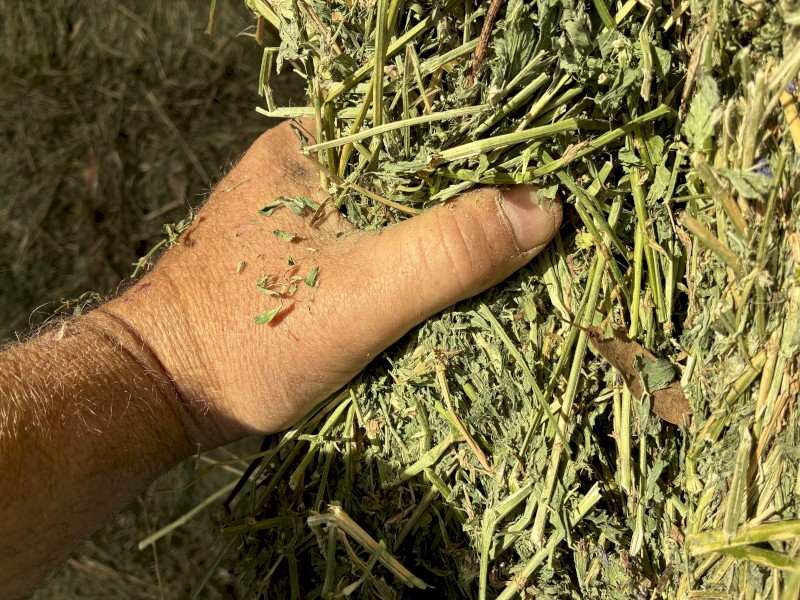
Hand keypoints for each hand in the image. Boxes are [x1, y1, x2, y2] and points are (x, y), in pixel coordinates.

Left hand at [101, 121, 561, 447]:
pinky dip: (417, 251)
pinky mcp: (305, 246)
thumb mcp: (361, 298)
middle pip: (420, 161)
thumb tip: (543, 209)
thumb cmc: (251, 341)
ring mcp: (307, 203)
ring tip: (507, 253)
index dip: (493, 149)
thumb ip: (447, 253)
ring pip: (402, 200)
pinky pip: (379, 232)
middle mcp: (312, 160)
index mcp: (319, 142)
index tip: (546, 181)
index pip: (429, 121)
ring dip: (450, 227)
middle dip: (478, 193)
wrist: (163, 390)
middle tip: (537, 227)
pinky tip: (448, 279)